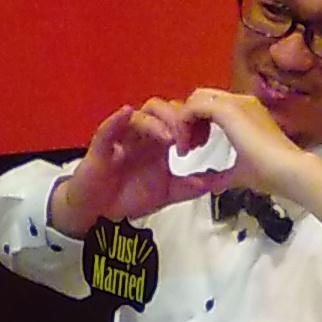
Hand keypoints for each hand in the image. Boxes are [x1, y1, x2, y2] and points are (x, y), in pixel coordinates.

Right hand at [47, 98, 213, 236]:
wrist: (99, 211)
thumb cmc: (128, 196)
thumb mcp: (169, 192)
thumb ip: (194, 185)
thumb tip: (222, 181)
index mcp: (158, 141)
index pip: (178, 118)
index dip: (193, 124)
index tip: (204, 140)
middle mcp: (141, 135)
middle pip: (161, 110)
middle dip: (178, 121)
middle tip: (189, 140)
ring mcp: (121, 138)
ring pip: (139, 116)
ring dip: (156, 123)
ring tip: (169, 138)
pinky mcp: (101, 147)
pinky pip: (108, 128)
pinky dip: (117, 120)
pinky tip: (126, 114)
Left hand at [181, 88, 306, 196]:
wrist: (289, 172)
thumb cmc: (273, 174)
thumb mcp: (239, 173)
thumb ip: (221, 176)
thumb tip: (209, 183)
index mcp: (247, 114)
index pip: (213, 107)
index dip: (198, 125)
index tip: (194, 149)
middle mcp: (242, 103)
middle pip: (202, 99)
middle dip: (189, 121)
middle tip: (185, 147)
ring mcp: (237, 103)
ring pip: (196, 99)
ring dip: (184, 121)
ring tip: (184, 147)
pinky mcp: (229, 109)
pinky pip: (194, 106)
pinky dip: (184, 122)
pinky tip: (184, 144)